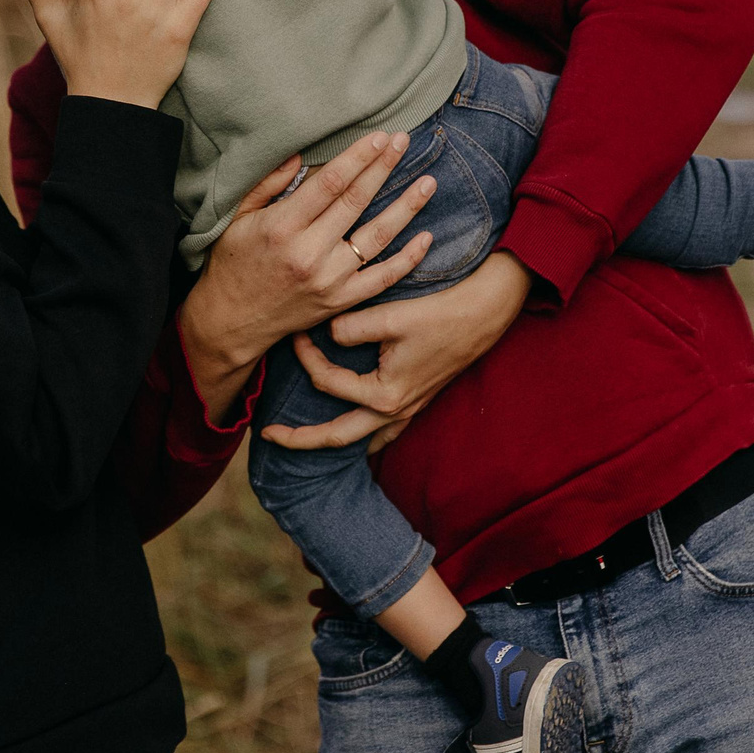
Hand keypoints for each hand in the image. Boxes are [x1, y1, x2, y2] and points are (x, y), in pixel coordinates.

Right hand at [175, 131, 439, 419]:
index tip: (379, 136)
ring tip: (428, 183)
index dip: (358, 157)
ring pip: (377, 238)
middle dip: (383, 168)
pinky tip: (426, 236)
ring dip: (406, 208)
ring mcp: (329, 280)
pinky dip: (408, 259)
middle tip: (404, 141)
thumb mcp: (238, 218)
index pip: (330, 183)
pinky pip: (382, 278)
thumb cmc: (233, 263)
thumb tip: (300, 152)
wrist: (231, 322)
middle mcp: (309, 253)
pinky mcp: (341, 302)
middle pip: (356, 202)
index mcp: (282, 227)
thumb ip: (268, 184)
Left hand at [260, 250, 530, 452]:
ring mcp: (408, 410)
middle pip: (337, 436)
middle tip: (268, 436)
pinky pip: (381, 430)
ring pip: (360, 438)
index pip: (327, 382)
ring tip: (304, 441)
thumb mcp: (390, 316)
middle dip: (301, 440)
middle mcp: (395, 411)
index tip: (296, 333)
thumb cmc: (441, 312)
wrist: (485, 311)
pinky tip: (351, 430)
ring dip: (331, 439)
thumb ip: (351, 328)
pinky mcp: (416, 400)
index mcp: (384, 395)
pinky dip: (361, 433)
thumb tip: (326, 335)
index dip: (305, 357)